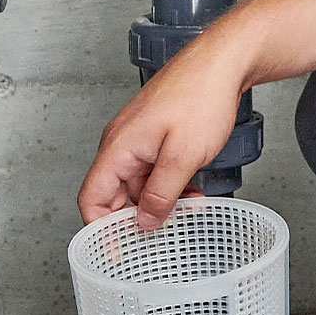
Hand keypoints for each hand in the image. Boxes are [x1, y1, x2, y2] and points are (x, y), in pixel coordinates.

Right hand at [78, 45, 248, 227]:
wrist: (223, 62)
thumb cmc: (201, 96)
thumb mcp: (183, 156)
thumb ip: (161, 193)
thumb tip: (144, 221)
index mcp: (118, 147)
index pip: (92, 198)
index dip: (101, 229)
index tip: (118, 252)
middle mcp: (122, 142)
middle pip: (115, 194)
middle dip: (138, 217)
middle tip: (162, 235)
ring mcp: (139, 138)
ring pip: (139, 183)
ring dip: (160, 201)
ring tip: (188, 210)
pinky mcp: (157, 135)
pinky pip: (155, 169)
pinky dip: (170, 185)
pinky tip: (193, 191)